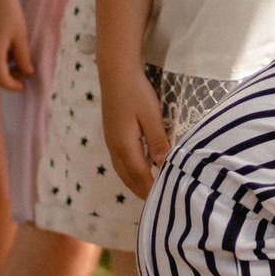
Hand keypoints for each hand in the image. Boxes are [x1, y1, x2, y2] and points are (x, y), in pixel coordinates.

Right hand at [102, 62, 169, 198]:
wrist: (116, 73)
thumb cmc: (136, 92)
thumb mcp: (151, 115)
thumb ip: (157, 140)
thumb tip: (163, 163)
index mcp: (124, 145)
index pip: (139, 174)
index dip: (151, 188)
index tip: (163, 200)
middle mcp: (115, 147)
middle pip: (128, 177)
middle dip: (141, 191)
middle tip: (157, 202)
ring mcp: (111, 141)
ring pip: (122, 170)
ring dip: (134, 182)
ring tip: (148, 191)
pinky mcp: (112, 135)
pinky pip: (120, 161)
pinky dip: (130, 171)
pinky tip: (139, 170)